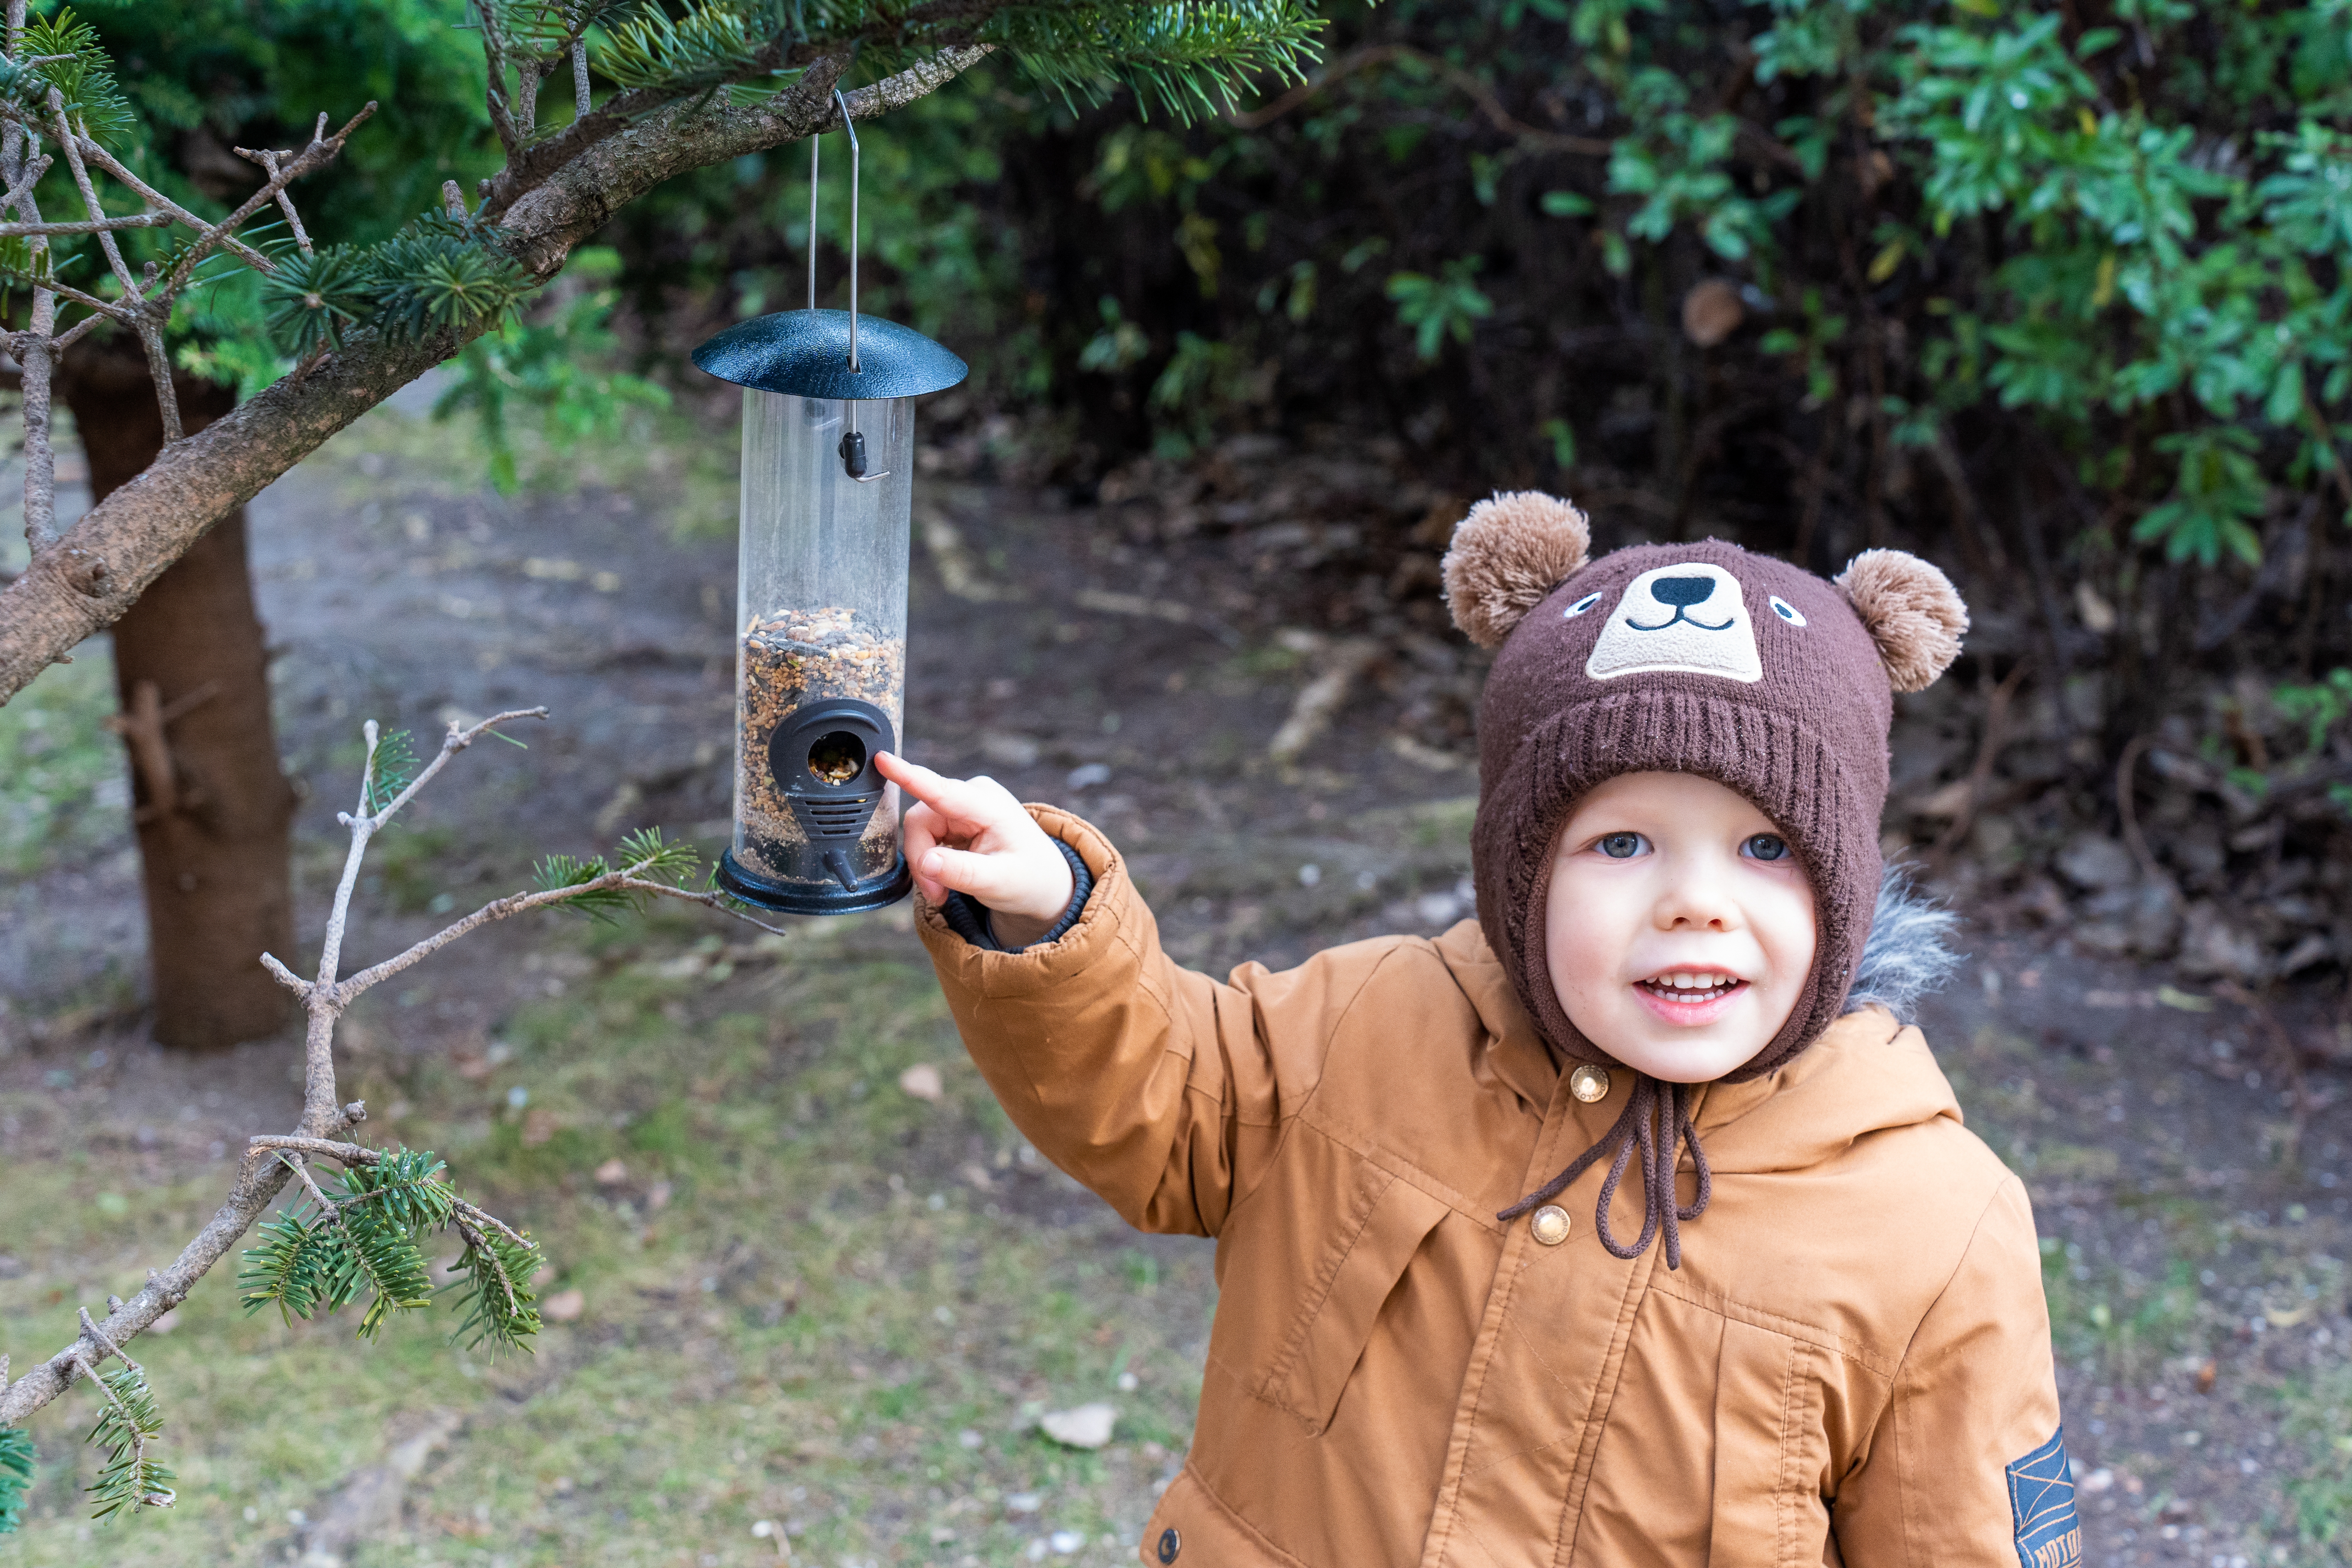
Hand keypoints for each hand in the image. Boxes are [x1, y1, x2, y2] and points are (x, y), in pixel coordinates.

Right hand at [877, 753, 1076, 936]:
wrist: (1043, 881)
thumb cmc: (1029, 879)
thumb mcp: (1001, 883)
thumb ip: (963, 873)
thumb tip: (926, 862)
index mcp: (987, 804)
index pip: (940, 790)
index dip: (907, 776)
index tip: (882, 759)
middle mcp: (971, 795)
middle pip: (919, 821)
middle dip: (922, 861)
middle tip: (936, 895)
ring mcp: (961, 804)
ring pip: (918, 830)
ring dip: (925, 865)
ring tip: (944, 892)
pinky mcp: (953, 816)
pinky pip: (924, 836)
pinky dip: (930, 861)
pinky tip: (947, 878)